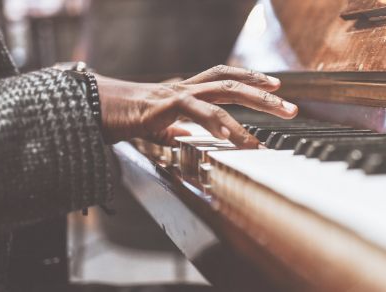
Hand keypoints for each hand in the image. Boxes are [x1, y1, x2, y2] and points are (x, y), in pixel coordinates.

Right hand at [96, 65, 297, 148]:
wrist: (93, 108)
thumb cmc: (124, 116)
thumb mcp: (158, 125)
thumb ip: (175, 129)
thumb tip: (186, 136)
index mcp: (188, 91)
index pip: (226, 78)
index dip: (251, 80)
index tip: (276, 88)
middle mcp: (187, 87)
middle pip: (233, 82)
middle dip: (265, 95)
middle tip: (292, 108)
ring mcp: (178, 93)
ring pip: (223, 92)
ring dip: (252, 107)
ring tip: (273, 123)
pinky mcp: (166, 105)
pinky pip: (199, 112)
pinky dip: (219, 124)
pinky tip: (234, 138)